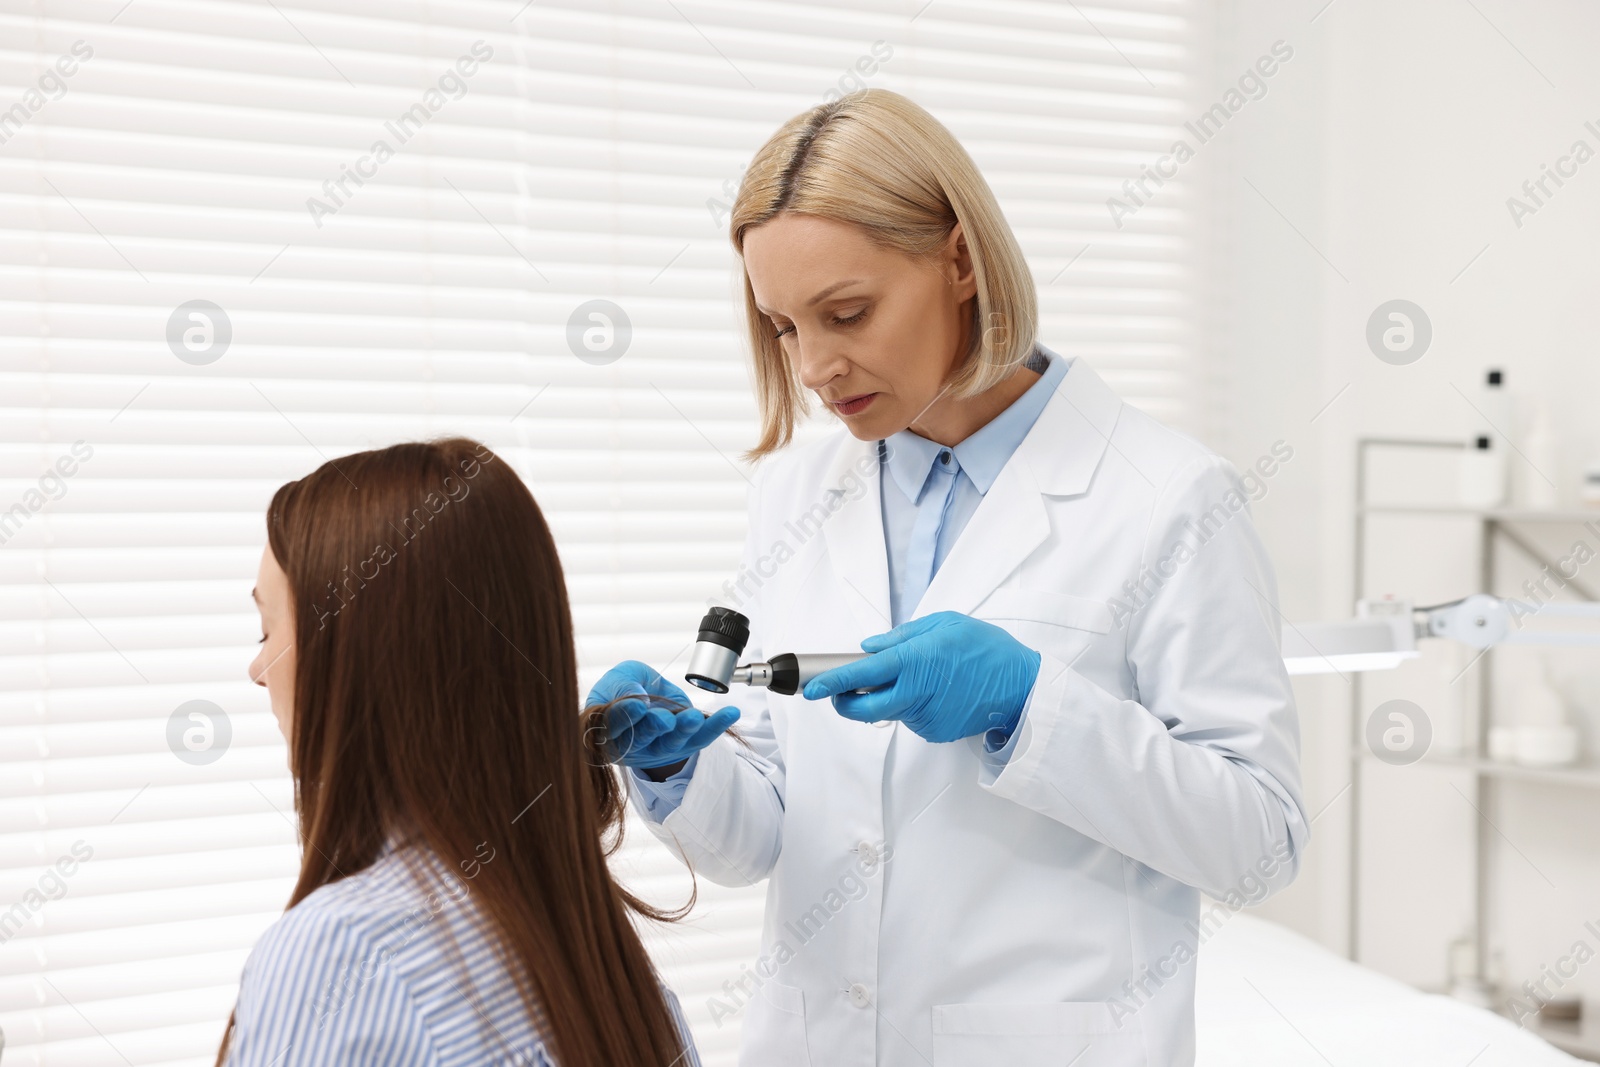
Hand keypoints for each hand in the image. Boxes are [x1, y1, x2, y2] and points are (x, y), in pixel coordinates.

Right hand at [585, 660, 739, 769]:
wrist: (645, 695)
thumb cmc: (626, 686)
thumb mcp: (620, 677)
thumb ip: (622, 686)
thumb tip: (637, 697)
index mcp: (608, 729)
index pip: (613, 725)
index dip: (625, 716)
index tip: (638, 704)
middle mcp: (632, 745)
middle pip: (642, 738)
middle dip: (655, 727)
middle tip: (665, 719)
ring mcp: (659, 748)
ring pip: (672, 742)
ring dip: (684, 729)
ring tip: (694, 717)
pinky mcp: (684, 745)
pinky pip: (702, 737)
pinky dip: (717, 725)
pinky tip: (730, 714)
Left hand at [801, 611, 1040, 743]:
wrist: (1023, 687)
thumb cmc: (987, 649)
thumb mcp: (945, 624)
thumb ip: (903, 636)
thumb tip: (871, 648)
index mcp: (915, 660)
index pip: (862, 674)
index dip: (832, 682)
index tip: (812, 687)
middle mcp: (916, 692)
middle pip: (863, 709)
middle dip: (845, 702)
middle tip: (842, 691)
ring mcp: (925, 716)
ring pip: (889, 711)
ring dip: (889, 698)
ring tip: (924, 676)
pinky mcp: (935, 732)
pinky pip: (911, 718)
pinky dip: (913, 706)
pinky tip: (938, 692)